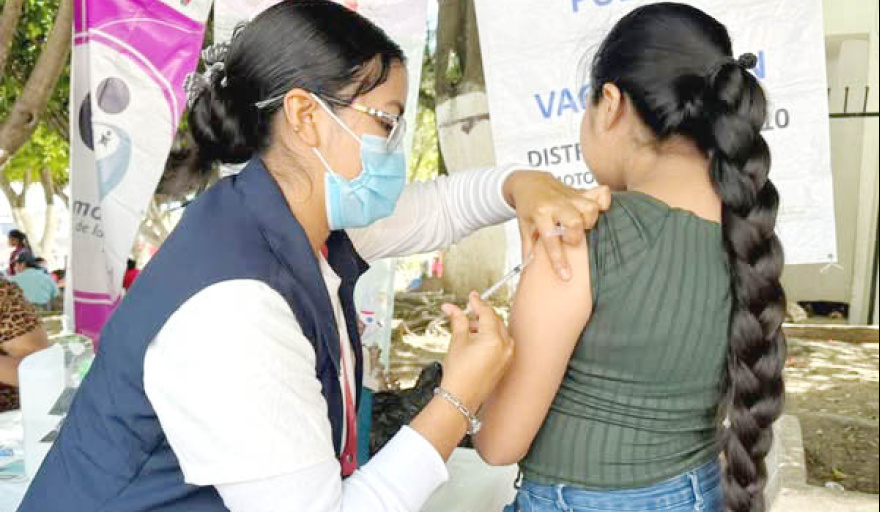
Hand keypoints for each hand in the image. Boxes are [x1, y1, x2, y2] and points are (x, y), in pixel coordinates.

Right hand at [439, 293, 513, 412]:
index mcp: (494, 339)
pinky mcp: (506, 363)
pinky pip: (501, 343)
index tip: (472, 296)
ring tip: (468, 328)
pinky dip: (491, 337)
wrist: (460, 398)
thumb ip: (458, 321)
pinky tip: (477, 340)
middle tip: (466, 310)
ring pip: (499, 331)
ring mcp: (508, 355)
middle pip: (495, 320)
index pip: (486, 313)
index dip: (477, 302)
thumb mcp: (457, 341)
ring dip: (485, 326)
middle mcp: (505, 346)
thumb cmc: (459, 374)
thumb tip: (452, 308)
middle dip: (480, 314)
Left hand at [504, 171, 610, 279]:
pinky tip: (599, 210)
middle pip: (575, 222)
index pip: (550, 239)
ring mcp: (570, 196)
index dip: (559, 259)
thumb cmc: (528, 207)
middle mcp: (556, 204)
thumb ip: (528, 248)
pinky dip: (603, 202)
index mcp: (540, 213)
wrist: (530, 183)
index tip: (566, 275)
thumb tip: (529, 270)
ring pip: (590, 208)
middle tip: (570, 239)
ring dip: (589, 221)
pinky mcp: (581, 191)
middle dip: (576, 236)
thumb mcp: (524, 227)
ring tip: (581, 226)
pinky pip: (600, 193)